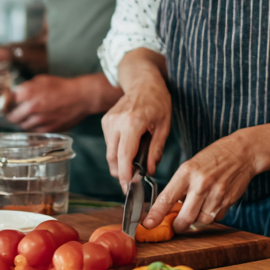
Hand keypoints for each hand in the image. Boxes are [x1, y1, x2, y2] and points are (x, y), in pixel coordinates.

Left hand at [5, 74, 106, 132]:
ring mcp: (39, 120)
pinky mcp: (47, 129)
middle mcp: (31, 107)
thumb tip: (12, 95)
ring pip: (21, 125)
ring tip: (30, 115)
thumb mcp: (41, 80)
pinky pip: (33, 131)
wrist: (81, 97)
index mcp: (27, 92)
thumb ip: (25, 88)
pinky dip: (33, 127)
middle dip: (12, 114)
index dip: (4, 103)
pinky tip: (39, 120)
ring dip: (23, 121)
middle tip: (15, 111)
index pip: (4, 102)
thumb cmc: (62, 87)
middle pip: (11, 117)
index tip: (5, 104)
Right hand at [101, 73, 170, 190]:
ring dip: (118, 163)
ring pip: (109, 152)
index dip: (125, 174)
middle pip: (112, 157)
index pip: (124, 155)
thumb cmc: (158, 101)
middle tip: (131, 184)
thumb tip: (149, 170)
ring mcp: (108, 121)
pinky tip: (128, 151)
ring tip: (133, 167)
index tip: (128, 187)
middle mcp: (116, 122)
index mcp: (133, 122)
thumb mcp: (164, 126)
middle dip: (121, 174)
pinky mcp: (105, 121)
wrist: (143, 81)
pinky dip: (117, 151)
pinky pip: (109, 143)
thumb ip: (156, 149)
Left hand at [142, 131, 257, 232]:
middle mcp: (201, 183)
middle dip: (179, 225)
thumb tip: (170, 209)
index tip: (147, 224)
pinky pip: (215, 217)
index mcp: (187, 171)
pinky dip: (211, 214)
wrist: (243, 151)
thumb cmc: (214, 157)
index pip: (167, 198)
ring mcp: (217, 193)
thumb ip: (181, 186)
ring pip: (201, 220)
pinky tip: (213, 201)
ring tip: (199, 206)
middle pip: (185, 218)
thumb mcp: (192, 164)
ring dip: (197, 219)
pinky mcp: (229, 200)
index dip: (156, 215)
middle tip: (177, 224)